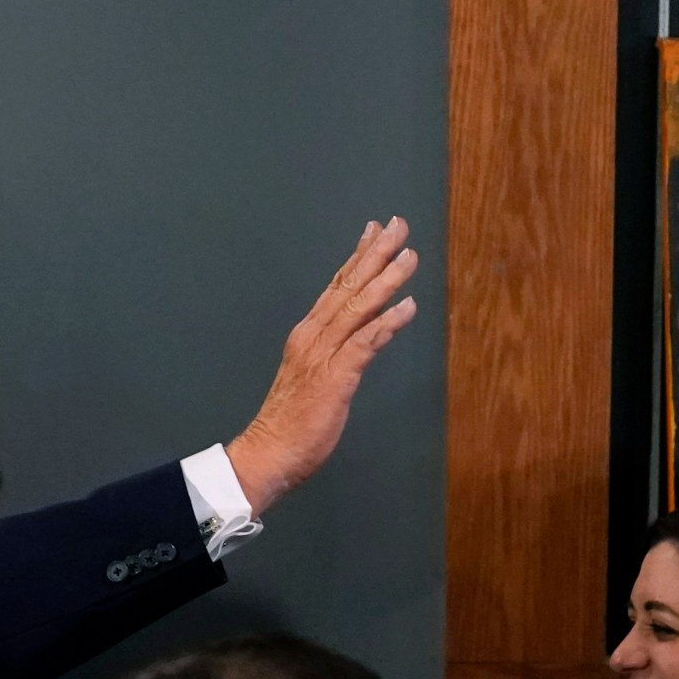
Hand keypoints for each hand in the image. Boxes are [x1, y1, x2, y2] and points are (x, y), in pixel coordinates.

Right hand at [223, 218, 418, 513]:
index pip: (336, 286)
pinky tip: (407, 307)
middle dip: (376, 254)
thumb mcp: (313, 377)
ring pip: (359, 308)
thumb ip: (331, 354)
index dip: (358, 256)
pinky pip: (365, 343)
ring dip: (387, 280)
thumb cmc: (291, 422)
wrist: (268, 453)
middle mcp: (314, 336)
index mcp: (308, 334)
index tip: (374, 231)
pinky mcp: (335, 378)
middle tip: (397, 224)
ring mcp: (324, 355)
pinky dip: (387, 323)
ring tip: (409, 256)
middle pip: (348, 286)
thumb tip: (355, 340)